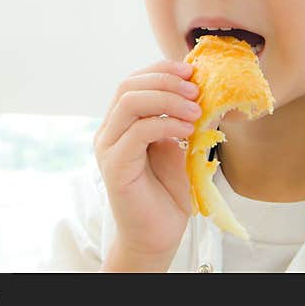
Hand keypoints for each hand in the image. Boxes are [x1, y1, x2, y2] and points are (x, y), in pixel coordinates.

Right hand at [92, 59, 201, 270]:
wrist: (157, 236)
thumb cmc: (167, 194)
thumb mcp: (176, 146)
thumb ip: (176, 120)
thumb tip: (194, 90)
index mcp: (120, 124)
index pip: (133, 82)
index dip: (160, 70)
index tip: (190, 70)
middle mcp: (108, 132)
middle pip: (128, 86)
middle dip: (165, 80)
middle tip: (196, 89)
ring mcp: (108, 148)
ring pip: (130, 103)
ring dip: (168, 100)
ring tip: (195, 110)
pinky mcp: (114, 166)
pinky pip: (138, 131)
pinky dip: (166, 124)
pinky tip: (187, 130)